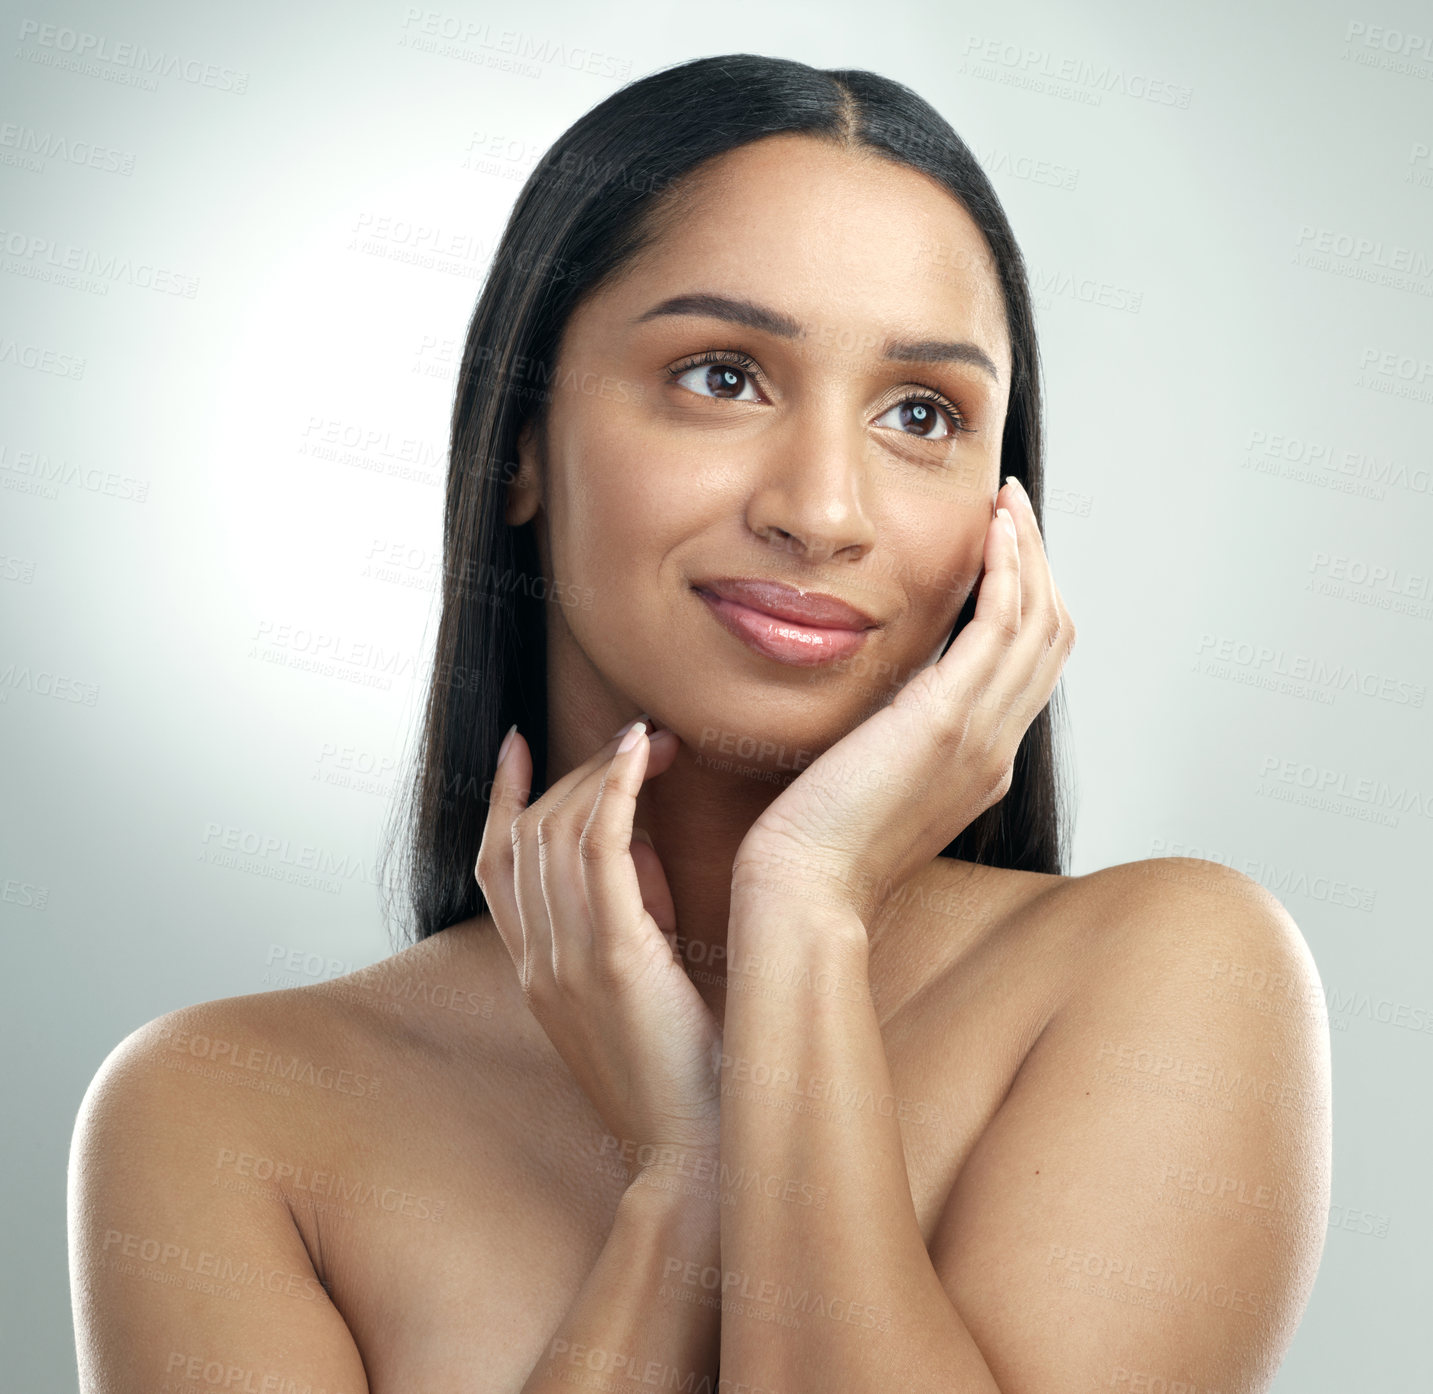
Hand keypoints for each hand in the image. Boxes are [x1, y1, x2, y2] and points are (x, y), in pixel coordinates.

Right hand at [475, 718, 722, 1170]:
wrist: (694, 1152)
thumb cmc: (683, 1071)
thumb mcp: (639, 979)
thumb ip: (627, 908)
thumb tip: (638, 836)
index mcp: (535, 970)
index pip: (493, 863)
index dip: (499, 797)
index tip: (516, 743)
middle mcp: (537, 960)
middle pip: (528, 834)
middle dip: (578, 773)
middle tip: (635, 741)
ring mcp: (566, 960)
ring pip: (560, 833)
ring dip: (604, 771)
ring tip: (650, 741)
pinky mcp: (613, 959)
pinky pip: (601, 850)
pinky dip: (616, 791)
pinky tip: (640, 755)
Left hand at [731, 475, 1075, 924]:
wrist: (805, 890)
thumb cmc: (816, 845)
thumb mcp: (871, 782)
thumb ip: (895, 740)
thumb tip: (885, 702)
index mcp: (981, 766)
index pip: (1028, 670)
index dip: (1027, 603)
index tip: (1003, 552)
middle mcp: (996, 749)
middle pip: (1049, 639)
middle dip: (1039, 566)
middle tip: (1013, 510)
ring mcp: (982, 737)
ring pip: (1039, 624)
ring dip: (1029, 554)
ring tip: (1007, 503)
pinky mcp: (948, 720)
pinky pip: (1002, 627)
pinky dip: (1009, 572)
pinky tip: (993, 532)